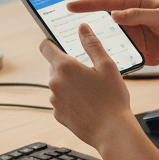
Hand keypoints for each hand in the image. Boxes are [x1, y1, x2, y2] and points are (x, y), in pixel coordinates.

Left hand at [41, 25, 158, 159]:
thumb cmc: (112, 98)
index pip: (45, 47)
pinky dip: (71, 100)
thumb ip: (92, 44)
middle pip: (54, 66)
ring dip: (70, 84)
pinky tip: (88, 105)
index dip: (51, 43)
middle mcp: (54, 82)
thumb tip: (82, 27)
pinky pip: (62, 101)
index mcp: (64, 66)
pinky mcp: (57, 114)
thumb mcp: (107, 66)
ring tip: (92, 92)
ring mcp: (54, 100)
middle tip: (89, 73)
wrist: (113, 132)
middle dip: (69, 67)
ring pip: (59, 85)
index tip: (59, 44)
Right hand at [66, 0, 158, 64]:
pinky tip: (134, 63)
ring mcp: (135, 33)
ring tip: (101, 54)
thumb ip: (136, 15)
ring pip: (115, 41)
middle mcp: (132, 17)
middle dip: (93, 29)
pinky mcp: (141, 48)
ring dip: (111, 48)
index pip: (106, 2)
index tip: (70, 6)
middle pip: (105, 23)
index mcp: (135, 3)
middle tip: (76, 35)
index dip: (86, 4)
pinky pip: (127, 53)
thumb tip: (114, 14)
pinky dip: (128, 59)